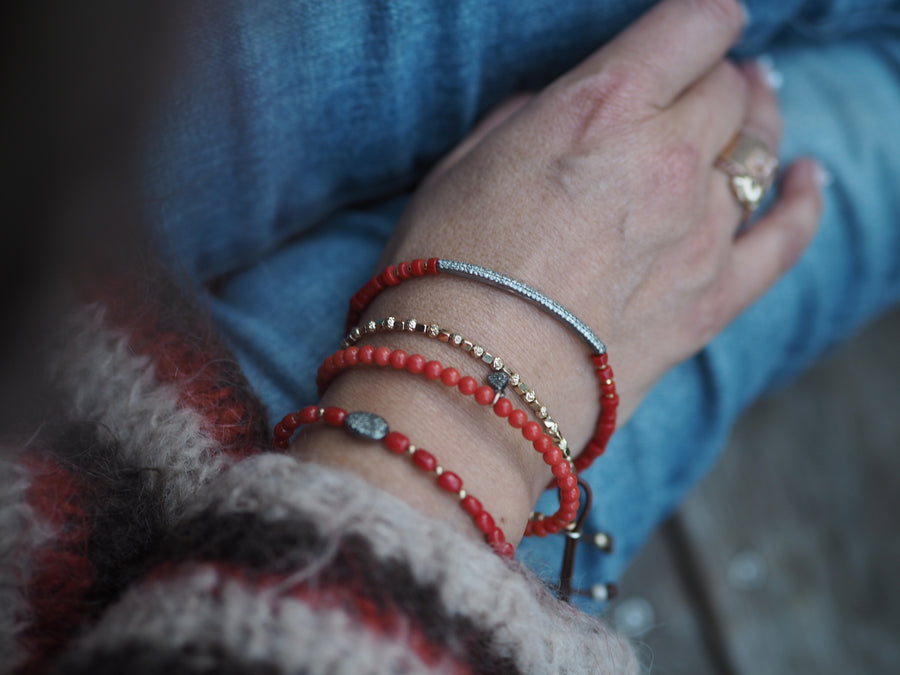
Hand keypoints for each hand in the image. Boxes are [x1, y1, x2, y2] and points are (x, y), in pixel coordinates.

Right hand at [303, 0, 822, 543]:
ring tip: (751, 109)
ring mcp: (700, 232)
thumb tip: (558, 110)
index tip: (699, 24)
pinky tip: (807, 179)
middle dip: (719, 78)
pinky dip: (803, 202)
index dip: (703, 19)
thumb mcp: (461, 168)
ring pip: (760, 151)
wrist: (471, 388)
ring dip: (755, 124)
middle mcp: (667, 159)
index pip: (693, 28)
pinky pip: (785, 238)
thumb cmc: (443, 274)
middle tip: (707, 81)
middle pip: (730, 92)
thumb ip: (524, 121)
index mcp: (602, 110)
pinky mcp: (713, 299)